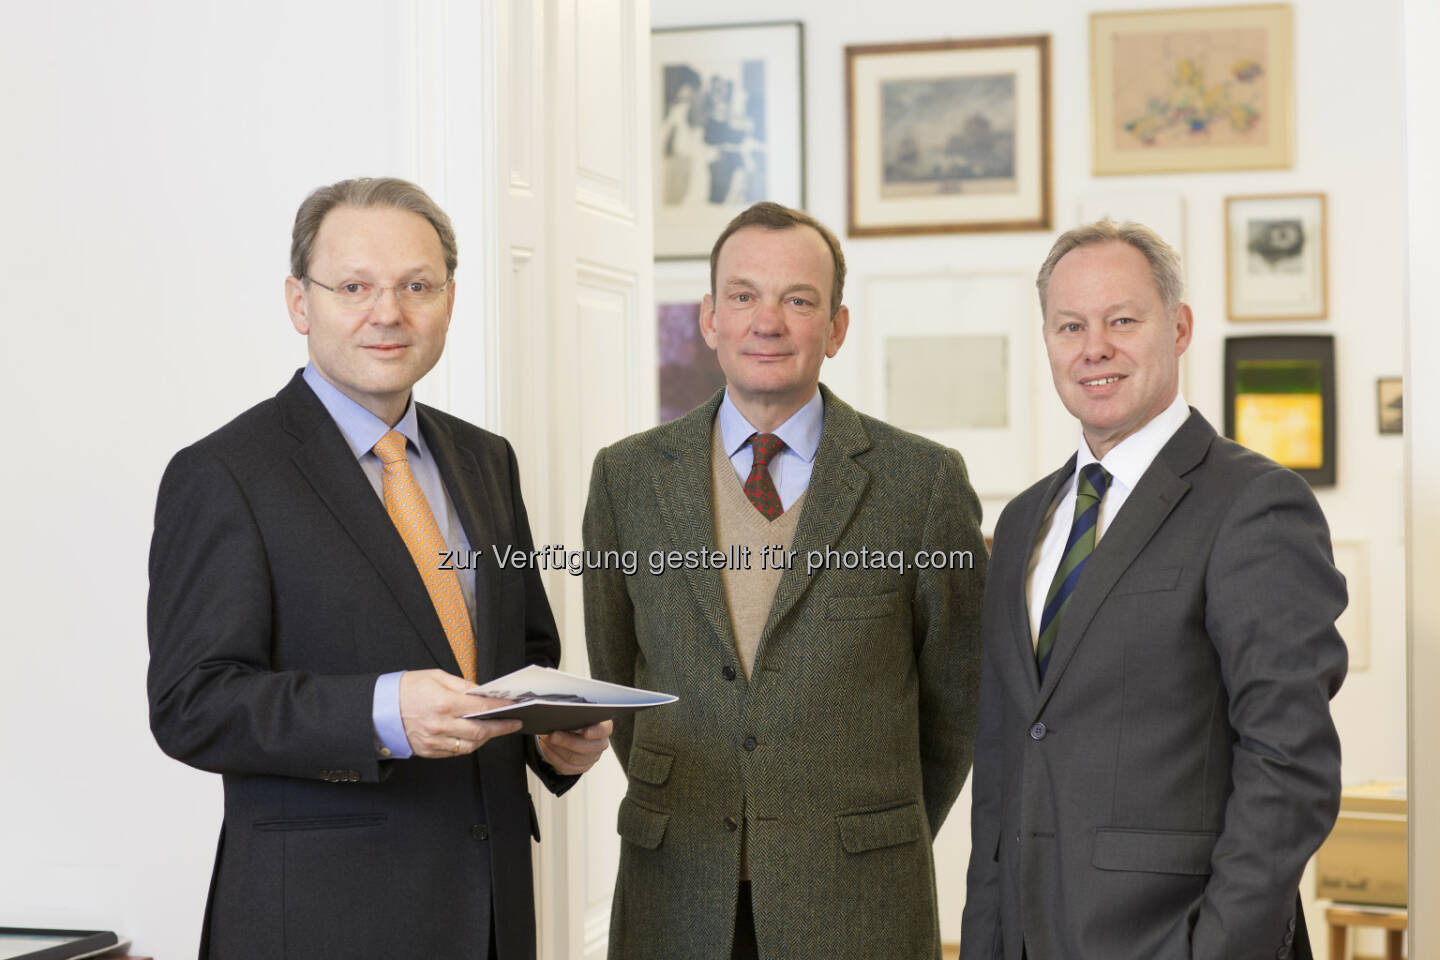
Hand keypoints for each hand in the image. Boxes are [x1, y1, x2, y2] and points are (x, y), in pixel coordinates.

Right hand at [399, 669, 521, 758]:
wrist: (379, 708)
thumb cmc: (406, 689)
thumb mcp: (436, 677)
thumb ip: (462, 685)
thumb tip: (482, 693)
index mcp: (443, 703)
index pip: (481, 710)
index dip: (501, 710)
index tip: (514, 708)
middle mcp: (440, 725)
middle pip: (479, 732)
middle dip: (500, 728)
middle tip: (513, 723)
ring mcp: (434, 741)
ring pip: (469, 746)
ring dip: (485, 739)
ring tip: (494, 729)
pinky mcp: (428, 751)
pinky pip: (455, 752)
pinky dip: (467, 745)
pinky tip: (473, 736)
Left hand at [536, 719, 612, 775]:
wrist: (572, 730)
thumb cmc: (576, 718)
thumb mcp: (577, 712)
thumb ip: (574, 714)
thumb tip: (562, 717)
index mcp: (604, 727)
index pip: (604, 730)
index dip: (595, 732)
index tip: (585, 732)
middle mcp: (600, 744)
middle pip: (586, 748)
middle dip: (567, 741)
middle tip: (553, 735)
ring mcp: (591, 758)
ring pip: (573, 758)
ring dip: (556, 748)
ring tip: (545, 738)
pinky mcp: (580, 767)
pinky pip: (565, 766)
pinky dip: (553, 756)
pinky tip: (546, 747)